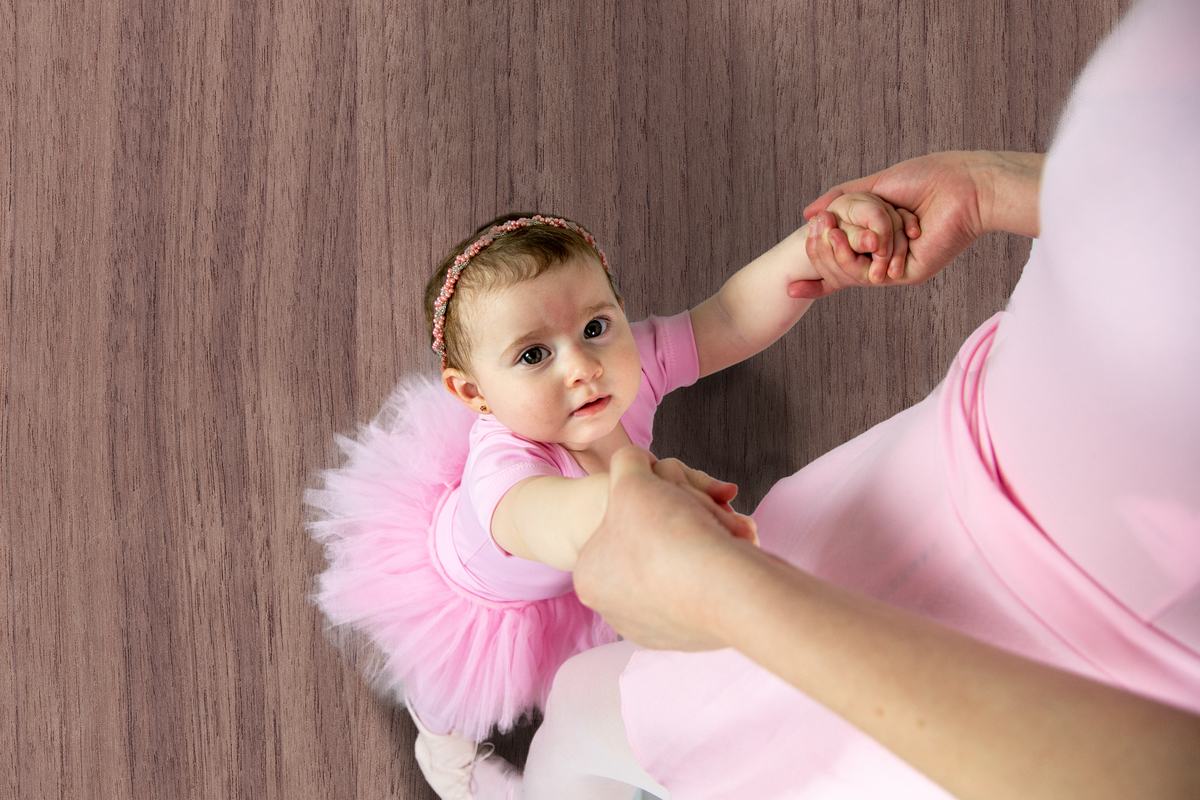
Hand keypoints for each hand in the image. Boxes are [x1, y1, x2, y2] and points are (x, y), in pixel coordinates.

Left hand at [574, 447, 758, 650]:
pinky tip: (726, 566)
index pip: (616, 523)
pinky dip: (713, 574)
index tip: (669, 497)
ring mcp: (650, 629)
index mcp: (590, 576)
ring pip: (677, 569)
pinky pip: (700, 593)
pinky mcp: (687, 639)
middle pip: (650, 546)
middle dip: (680, 522)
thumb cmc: (668, 533)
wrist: (726, 592)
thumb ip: (627, 461)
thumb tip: (634, 460)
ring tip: (722, 537)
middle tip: (706, 511)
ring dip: (700, 545)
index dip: (649, 499)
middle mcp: (614, 610)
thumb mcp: (633, 479)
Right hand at [788, 151, 992, 298]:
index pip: (840, 260)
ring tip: (834, 231)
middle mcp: (884, 255)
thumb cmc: (927, 177)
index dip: (816, 274)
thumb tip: (806, 214)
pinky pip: (875, 273)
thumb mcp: (873, 185)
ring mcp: (896, 267)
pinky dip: (867, 255)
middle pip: (840, 266)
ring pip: (854, 272)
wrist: (964, 185)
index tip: (790, 286)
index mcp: (876, 236)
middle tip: (817, 229)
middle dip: (824, 251)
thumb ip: (840, 199)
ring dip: (841, 252)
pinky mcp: (909, 273)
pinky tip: (870, 239)